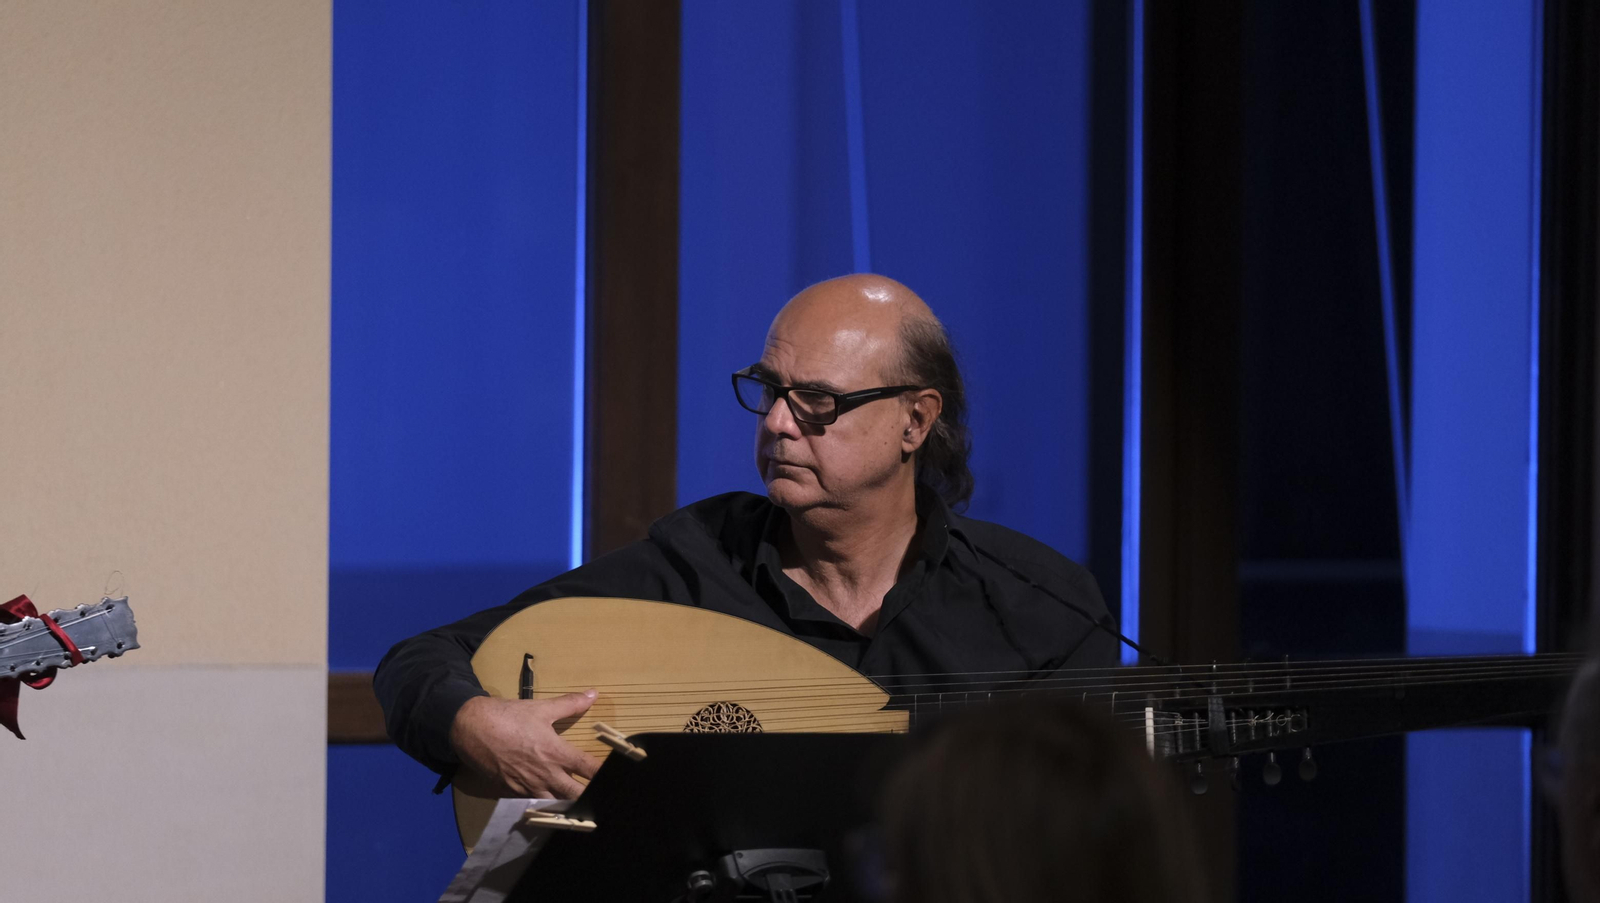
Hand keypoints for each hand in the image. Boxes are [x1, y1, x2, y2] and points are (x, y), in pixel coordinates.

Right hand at [448, 691, 601, 798]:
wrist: (471, 729)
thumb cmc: (508, 717)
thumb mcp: (541, 708)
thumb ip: (570, 704)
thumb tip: (594, 694)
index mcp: (556, 753)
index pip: (589, 769)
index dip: (604, 775)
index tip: (618, 778)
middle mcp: (546, 774)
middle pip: (575, 794)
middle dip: (589, 798)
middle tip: (602, 799)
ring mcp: (528, 786)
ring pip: (555, 804)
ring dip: (568, 806)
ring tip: (581, 809)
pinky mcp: (512, 792)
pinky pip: (534, 804)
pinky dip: (545, 806)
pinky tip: (552, 807)